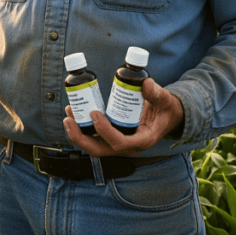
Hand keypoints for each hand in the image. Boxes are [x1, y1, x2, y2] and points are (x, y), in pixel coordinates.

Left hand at [63, 78, 183, 156]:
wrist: (167, 116)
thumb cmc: (166, 109)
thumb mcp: (165, 100)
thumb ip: (157, 92)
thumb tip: (145, 84)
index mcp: (142, 140)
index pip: (119, 143)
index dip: (104, 131)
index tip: (94, 113)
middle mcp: (129, 147)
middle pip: (100, 150)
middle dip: (81, 137)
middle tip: (69, 118)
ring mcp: (119, 144)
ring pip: (94, 146)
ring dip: (78, 133)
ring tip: (68, 114)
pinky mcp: (113, 138)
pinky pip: (95, 138)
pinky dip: (82, 129)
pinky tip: (74, 114)